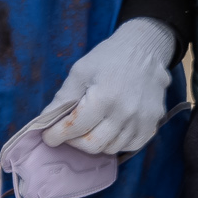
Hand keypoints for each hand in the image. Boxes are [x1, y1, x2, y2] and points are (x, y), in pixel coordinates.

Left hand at [41, 17, 174, 154]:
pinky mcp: (152, 124)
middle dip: (74, 142)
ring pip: (110, 148)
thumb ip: (63, 98)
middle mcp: (125, 113)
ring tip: (90, 128)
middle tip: (69, 133)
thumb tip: (45, 123)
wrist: (145, 49)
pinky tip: (110, 129)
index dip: (56, 135)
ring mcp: (141, 120)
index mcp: (104, 97)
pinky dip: (116, 143)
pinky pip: (130, 146)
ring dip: (95, 142)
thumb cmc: (109, 57)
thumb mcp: (80, 71)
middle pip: (92, 145)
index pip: (74, 128)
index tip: (49, 136)